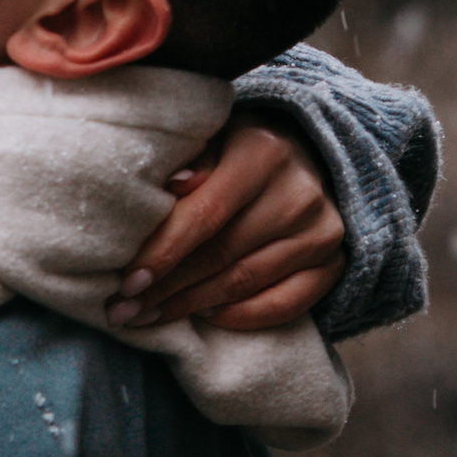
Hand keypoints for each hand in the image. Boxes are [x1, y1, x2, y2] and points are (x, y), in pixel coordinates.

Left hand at [108, 118, 346, 333]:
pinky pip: (284, 304)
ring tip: (149, 316)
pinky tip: (204, 316)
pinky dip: (240, 316)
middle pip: (221, 254)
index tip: (126, 282)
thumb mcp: (211, 139)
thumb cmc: (238, 150)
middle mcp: (298, 195)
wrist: (308, 156)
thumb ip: (189, 163)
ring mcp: (321, 232)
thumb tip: (167, 189)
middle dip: (166, 288)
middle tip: (123, 310)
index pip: (205, 214)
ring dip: (191, 306)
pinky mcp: (333, 263)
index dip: (163, 252)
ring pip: (245, 283)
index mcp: (262, 153)